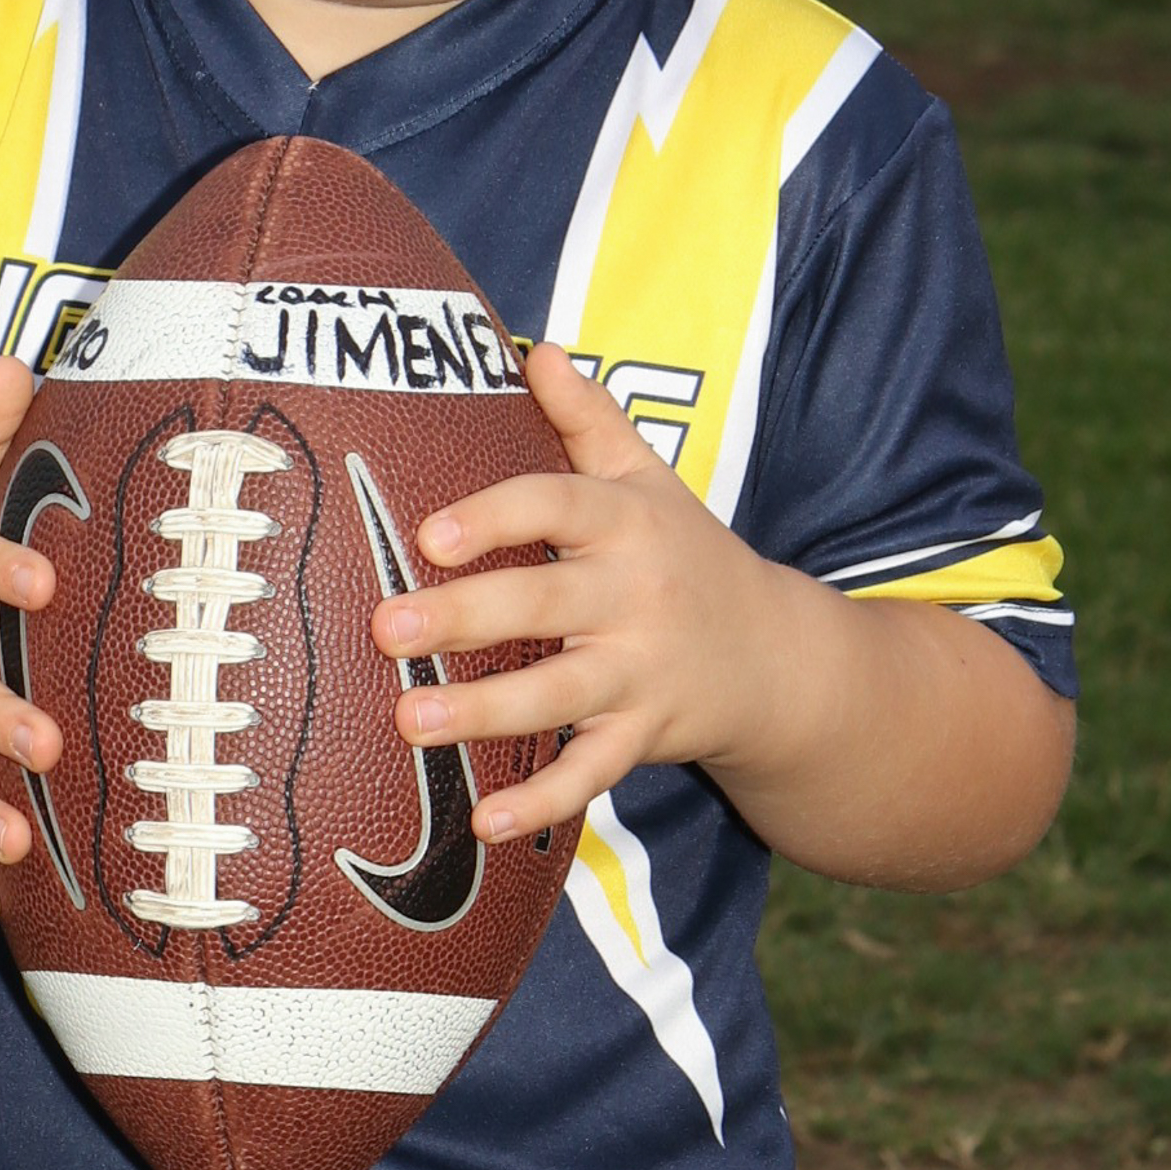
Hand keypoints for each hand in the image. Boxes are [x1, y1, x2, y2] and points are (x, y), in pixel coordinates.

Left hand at [373, 344, 787, 842]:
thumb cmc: (688, 554)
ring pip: (559, 695)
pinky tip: (484, 822)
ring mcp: (641, 673)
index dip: (495, 516)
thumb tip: (534, 347)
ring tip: (412, 720)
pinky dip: (542, 802)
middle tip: (387, 626)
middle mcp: (635, 595)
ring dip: (485, 712)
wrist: (783, 658)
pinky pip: (590, 773)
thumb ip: (589, 417)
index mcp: (626, 522)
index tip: (429, 531)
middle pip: (545, 603)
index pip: (557, 506)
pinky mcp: (645, 737)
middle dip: (466, 617)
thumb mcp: (649, 478)